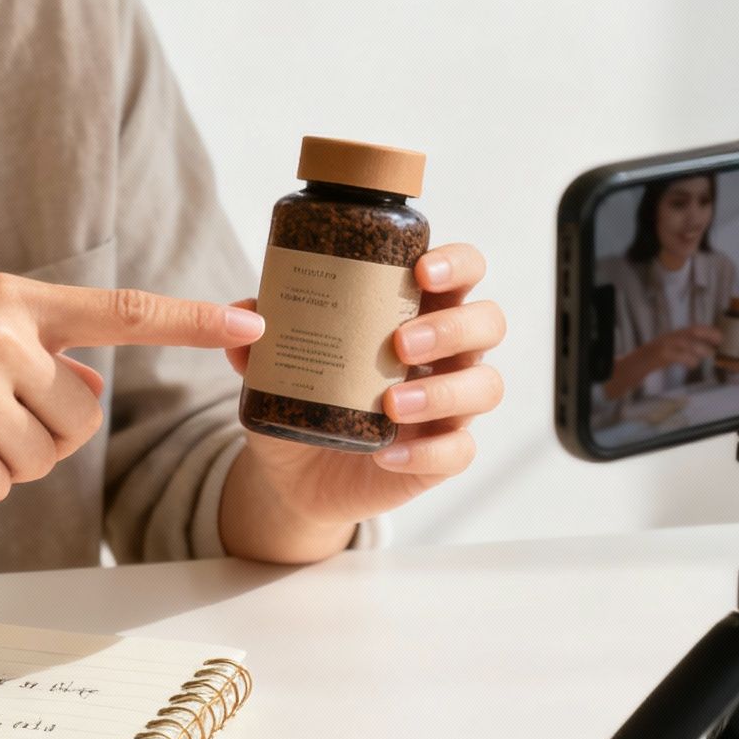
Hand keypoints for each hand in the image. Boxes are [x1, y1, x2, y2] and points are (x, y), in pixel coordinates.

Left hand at [220, 244, 505, 561]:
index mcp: (416, 311)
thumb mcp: (274, 367)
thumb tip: (250, 309)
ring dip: (443, 391)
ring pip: (485, 386)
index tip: (421, 270)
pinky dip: (424, 452)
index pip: (463, 272)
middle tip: (399, 343)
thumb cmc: (301, 400)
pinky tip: (386, 453)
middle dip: (450, 328)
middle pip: (488, 322)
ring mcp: (449, 406)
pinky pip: (459, 451)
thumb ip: (260, 339)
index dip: (456, 263)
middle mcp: (445, 354)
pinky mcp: (441, 455)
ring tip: (391, 402)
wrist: (293, 474)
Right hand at [603, 324, 720, 399]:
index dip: (707, 330)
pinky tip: (691, 364)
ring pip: (683, 342)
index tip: (720, 336)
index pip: (692, 328)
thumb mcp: (667, 353)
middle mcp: (666, 338)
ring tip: (707, 354)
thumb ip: (683, 350)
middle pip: (689, 332)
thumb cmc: (648, 362)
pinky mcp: (655, 357)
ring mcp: (660, 347)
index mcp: (670, 336)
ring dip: (698, 348)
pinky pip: (673, 355)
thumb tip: (704, 351)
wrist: (627, 368)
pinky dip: (685, 358)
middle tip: (718, 343)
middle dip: (706, 335)